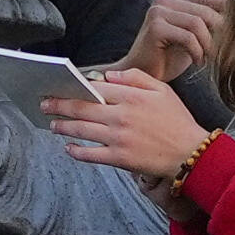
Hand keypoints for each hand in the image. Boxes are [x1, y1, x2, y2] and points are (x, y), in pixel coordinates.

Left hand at [44, 67, 205, 183]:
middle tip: (45, 104)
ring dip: (63, 126)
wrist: (190, 153)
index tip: (62, 86)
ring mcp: (118, 138)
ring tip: (52, 124)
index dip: (75, 87)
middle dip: (59, 105)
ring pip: (82, 129)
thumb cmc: (177, 121)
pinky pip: (90, 154)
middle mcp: (121, 116)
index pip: (95, 88)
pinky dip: (76, 150)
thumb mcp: (162, 90)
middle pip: (82, 108)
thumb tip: (109, 76)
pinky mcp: (119, 158)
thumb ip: (136, 78)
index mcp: (131, 97)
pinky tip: (68, 147)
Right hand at [130, 0, 228, 86]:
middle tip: (224, 51)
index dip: (228, 13)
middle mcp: (165, 1)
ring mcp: (158, 12)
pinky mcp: (155, 27)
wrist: (141, 76)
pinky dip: (197, 51)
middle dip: (220, 33)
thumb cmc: (166, 60)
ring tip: (207, 59)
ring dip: (208, 45)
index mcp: (175, 0)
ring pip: (198, 23)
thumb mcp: (194, 38)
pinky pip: (188, 37)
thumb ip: (209, 26)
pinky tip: (196, 61)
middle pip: (207, 10)